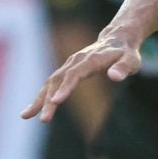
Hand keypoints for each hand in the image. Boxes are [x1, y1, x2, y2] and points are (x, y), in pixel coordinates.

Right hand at [23, 29, 141, 120]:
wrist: (117, 39)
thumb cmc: (126, 53)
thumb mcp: (131, 60)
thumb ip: (124, 68)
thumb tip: (114, 76)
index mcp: (90, 59)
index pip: (75, 74)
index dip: (65, 87)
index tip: (56, 101)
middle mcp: (76, 61)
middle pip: (58, 80)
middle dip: (49, 100)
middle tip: (44, 119)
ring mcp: (69, 65)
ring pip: (50, 82)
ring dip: (38, 99)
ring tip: (26, 116)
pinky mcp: (67, 70)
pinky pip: (51, 84)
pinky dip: (41, 96)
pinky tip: (32, 111)